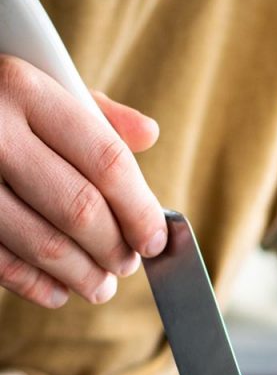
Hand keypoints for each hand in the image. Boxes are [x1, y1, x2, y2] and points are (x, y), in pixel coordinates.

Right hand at [0, 55, 166, 308]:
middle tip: (128, 264)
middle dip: (114, 247)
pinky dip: (34, 284)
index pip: (106, 161)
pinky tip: (57, 291)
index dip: (140, 209)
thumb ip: (94, 111)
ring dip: (81, 274)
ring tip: (100, 285)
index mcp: (24, 89)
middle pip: (79, 208)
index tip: (155, 237)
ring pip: (42, 242)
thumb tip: (148, 134)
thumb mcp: (36, 82)